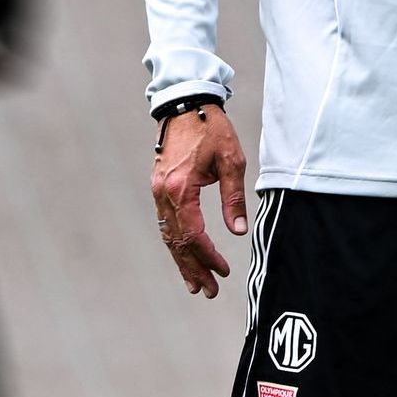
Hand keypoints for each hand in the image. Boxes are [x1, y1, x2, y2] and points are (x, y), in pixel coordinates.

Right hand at [152, 104, 250, 296]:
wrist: (184, 105)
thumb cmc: (211, 130)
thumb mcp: (231, 161)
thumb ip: (233, 199)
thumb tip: (238, 232)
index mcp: (181, 189)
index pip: (194, 235)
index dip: (209, 257)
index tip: (224, 272)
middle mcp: (164, 194)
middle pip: (177, 242)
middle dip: (194, 268)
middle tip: (208, 291)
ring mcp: (158, 192)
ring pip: (168, 236)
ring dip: (182, 261)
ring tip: (195, 284)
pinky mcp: (159, 189)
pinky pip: (166, 224)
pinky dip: (175, 243)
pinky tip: (185, 256)